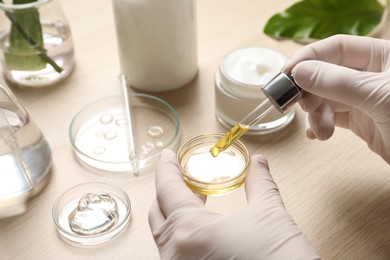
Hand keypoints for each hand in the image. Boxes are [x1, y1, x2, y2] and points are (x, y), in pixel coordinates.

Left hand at [148, 149, 318, 258]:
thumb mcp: (271, 215)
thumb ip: (260, 184)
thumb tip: (259, 163)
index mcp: (191, 232)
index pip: (167, 190)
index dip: (166, 168)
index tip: (167, 156)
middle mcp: (177, 255)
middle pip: (158, 213)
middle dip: (168, 192)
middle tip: (184, 177)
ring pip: (165, 236)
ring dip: (176, 214)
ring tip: (196, 199)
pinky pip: (176, 253)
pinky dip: (183, 235)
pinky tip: (203, 228)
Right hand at [284, 34, 389, 163]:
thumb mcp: (377, 97)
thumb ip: (337, 82)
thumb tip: (299, 72)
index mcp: (381, 57)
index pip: (336, 48)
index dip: (309, 58)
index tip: (288, 74)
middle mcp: (369, 76)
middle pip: (325, 74)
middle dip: (312, 92)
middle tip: (306, 107)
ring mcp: (364, 99)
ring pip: (325, 98)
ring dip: (316, 115)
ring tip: (322, 131)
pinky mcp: (361, 121)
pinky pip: (331, 117)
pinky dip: (320, 125)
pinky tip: (317, 134)